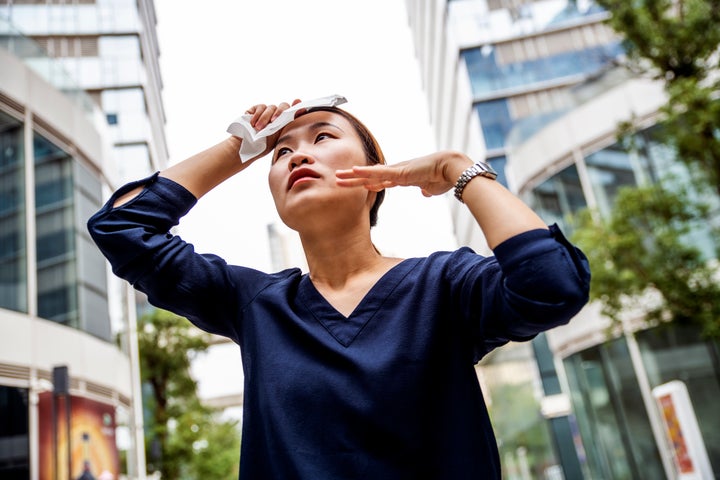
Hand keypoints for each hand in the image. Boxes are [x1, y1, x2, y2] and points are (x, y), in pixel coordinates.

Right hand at [244, 99, 302, 157]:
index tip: (298, 102)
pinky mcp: (255, 109)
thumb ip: (286, 126)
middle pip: (283, 106)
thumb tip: (299, 116)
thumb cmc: (263, 145)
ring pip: (270, 107)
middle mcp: (276, 115)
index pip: (293, 111)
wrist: (246, 146)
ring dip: (264, 118)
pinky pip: (260, 107)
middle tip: (273, 122)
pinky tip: (252, 124)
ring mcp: (266, 111)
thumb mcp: (277, 137)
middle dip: (279, 113)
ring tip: (258, 129)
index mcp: (284, 122)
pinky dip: (257, 115)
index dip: (296, 106)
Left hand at [335, 151, 471, 196]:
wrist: (453, 169)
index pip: (382, 181)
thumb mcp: (432, 188)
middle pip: (371, 176)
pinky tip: (353, 171)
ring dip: (353, 176)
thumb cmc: (445, 178)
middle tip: (338, 179)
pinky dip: (366, 172)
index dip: (370, 183)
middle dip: (355, 179)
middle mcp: (398, 172)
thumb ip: (426, 189)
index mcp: (404, 177)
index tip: (359, 185)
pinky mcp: (400, 171)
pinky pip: (379, 172)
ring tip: (338, 177)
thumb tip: (425, 192)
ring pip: (370, 174)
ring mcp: (397, 171)